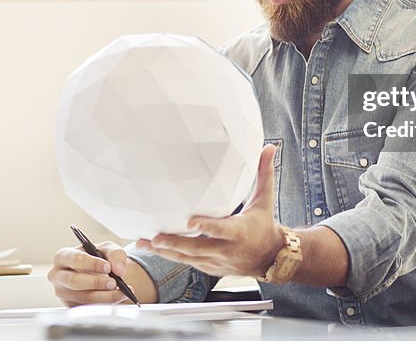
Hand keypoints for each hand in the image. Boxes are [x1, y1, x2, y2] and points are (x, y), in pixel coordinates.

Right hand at [48, 240, 130, 305]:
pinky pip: (88, 308)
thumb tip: (119, 270)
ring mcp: (63, 293)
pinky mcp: (71, 306)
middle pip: (74, 281)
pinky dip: (106, 303)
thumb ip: (115, 254)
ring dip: (105, 296)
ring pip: (83, 298)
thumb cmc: (98, 257)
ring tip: (121, 291)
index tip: (108, 267)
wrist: (99, 272)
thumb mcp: (107, 249)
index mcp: (63, 256)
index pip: (75, 259)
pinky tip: (118, 297)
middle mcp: (58, 276)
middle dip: (96, 282)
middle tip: (114, 282)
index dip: (92, 264)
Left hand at [136, 144, 283, 277]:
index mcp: (239, 231)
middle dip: (175, 244)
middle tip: (156, 237)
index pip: (221, 229)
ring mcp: (217, 261)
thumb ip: (264, 174)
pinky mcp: (210, 268)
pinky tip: (154, 249)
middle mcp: (227, 249)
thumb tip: (270, 147)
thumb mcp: (264, 200)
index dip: (206, 226)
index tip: (190, 221)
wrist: (270, 258)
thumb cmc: (264, 224)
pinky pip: (188, 263)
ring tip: (144, 243)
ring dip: (165, 252)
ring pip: (188, 258)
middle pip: (198, 248)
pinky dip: (171, 257)